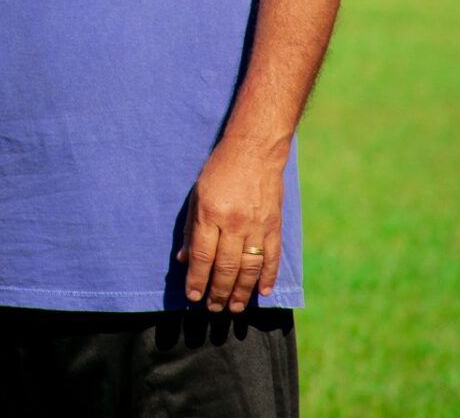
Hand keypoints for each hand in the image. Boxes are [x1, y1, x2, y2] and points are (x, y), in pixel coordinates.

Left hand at [177, 141, 284, 313]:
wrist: (254, 151)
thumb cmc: (219, 171)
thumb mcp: (197, 195)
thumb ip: (192, 229)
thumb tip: (184, 260)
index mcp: (211, 214)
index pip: (203, 256)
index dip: (197, 280)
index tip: (193, 297)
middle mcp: (234, 223)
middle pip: (226, 267)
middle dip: (217, 292)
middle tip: (213, 309)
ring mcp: (257, 226)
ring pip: (249, 268)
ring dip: (241, 292)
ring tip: (233, 308)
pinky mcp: (274, 226)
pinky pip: (272, 258)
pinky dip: (267, 278)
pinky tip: (262, 293)